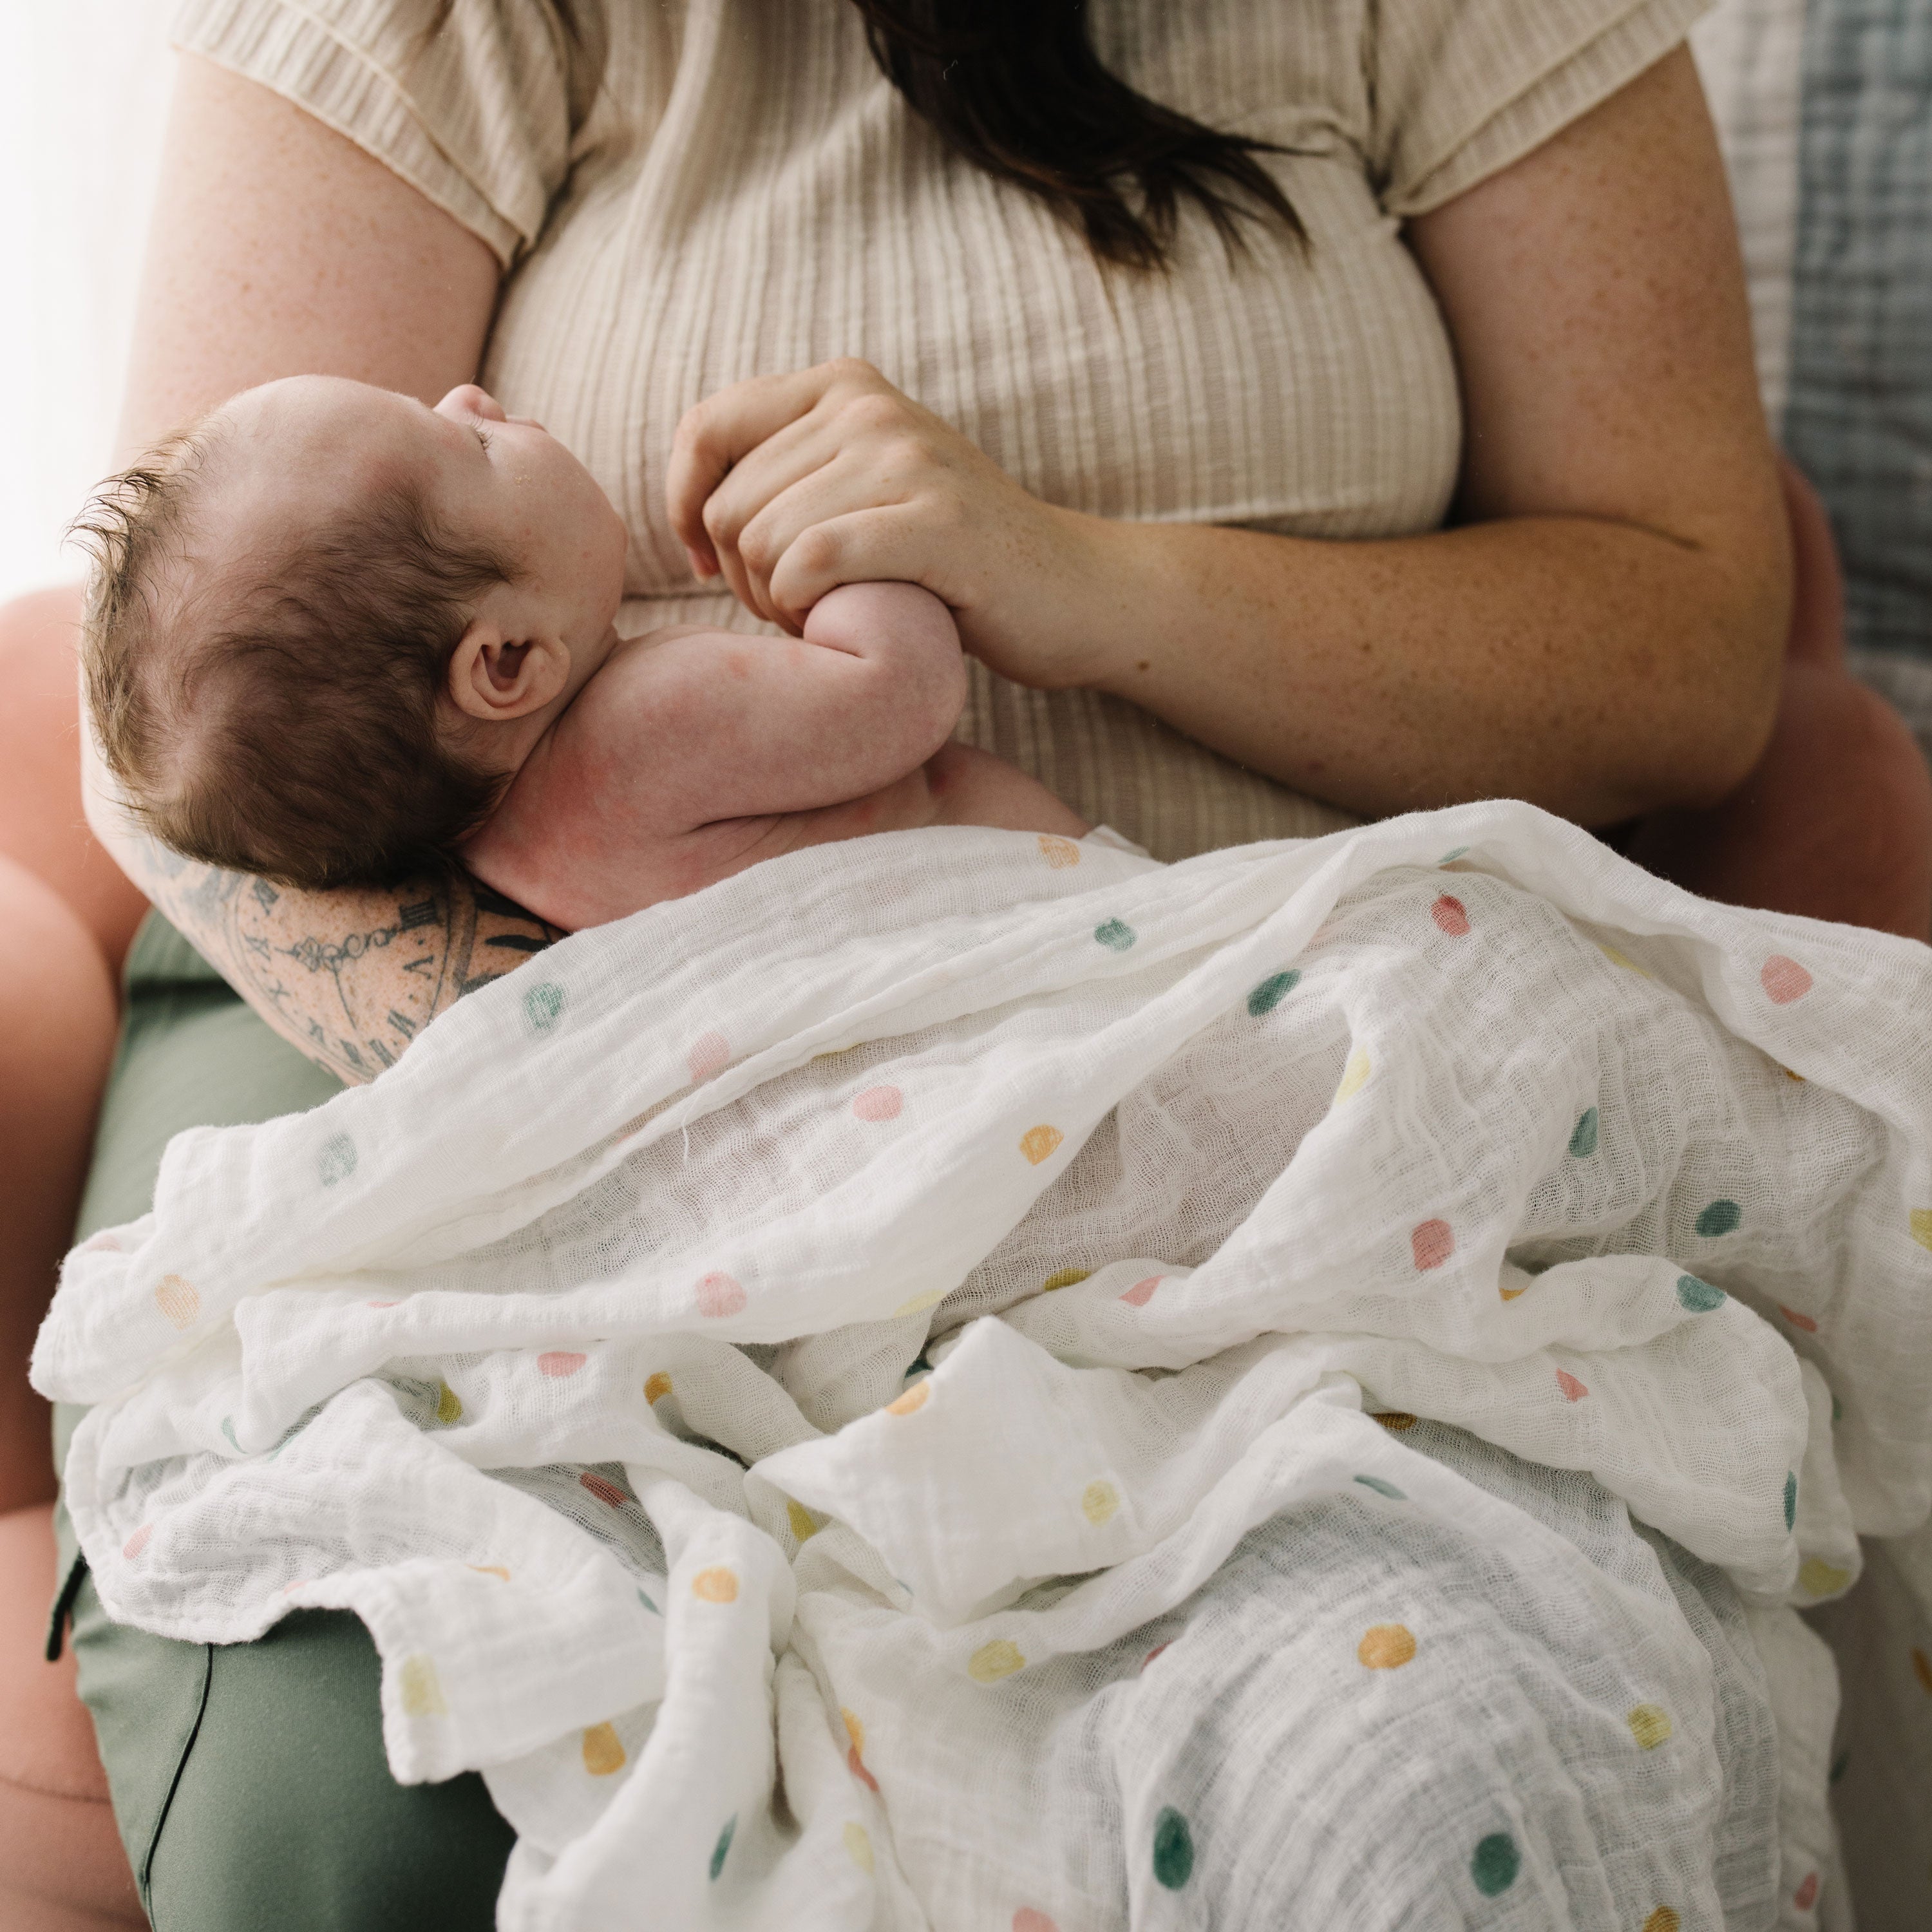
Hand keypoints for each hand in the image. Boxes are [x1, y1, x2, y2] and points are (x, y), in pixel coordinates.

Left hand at [666, 358, 1102, 687]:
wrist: (1075, 591)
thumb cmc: (951, 561)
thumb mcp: (863, 489)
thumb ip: (787, 473)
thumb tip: (687, 505)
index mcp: (842, 386)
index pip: (705, 429)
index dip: (683, 507)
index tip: (708, 565)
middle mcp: (870, 407)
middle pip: (730, 505)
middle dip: (743, 578)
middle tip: (796, 612)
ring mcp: (906, 459)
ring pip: (764, 539)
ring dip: (777, 603)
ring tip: (826, 619)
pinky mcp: (935, 522)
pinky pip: (812, 564)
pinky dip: (805, 610)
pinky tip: (842, 623)